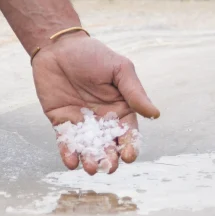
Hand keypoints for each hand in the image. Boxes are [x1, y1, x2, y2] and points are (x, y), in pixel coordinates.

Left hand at [32, 32, 159, 174]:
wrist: (58, 47)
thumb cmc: (93, 55)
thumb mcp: (119, 69)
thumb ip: (135, 92)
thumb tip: (155, 114)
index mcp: (121, 109)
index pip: (128, 133)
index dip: (130, 146)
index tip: (128, 156)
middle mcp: (104, 121)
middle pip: (109, 146)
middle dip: (109, 158)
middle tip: (107, 166)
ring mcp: (82, 124)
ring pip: (89, 148)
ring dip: (90, 160)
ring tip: (91, 167)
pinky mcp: (62, 124)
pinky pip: (67, 143)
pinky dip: (69, 154)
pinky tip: (71, 162)